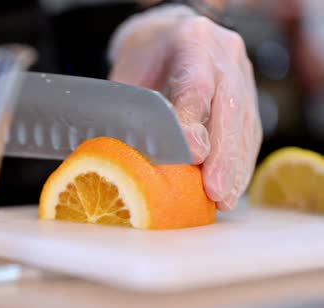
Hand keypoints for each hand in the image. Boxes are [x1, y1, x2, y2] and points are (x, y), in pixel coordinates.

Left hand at [107, 4, 262, 210]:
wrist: (167, 36)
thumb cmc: (143, 60)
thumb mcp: (130, 76)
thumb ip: (134, 111)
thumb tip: (131, 156)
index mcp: (192, 39)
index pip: (195, 84)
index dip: (194, 121)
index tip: (193, 154)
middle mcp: (225, 54)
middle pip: (230, 107)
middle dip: (223, 154)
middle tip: (215, 190)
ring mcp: (242, 73)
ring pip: (246, 124)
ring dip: (235, 167)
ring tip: (225, 199)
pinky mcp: (250, 94)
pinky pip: (251, 133)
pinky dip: (240, 165)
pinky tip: (232, 188)